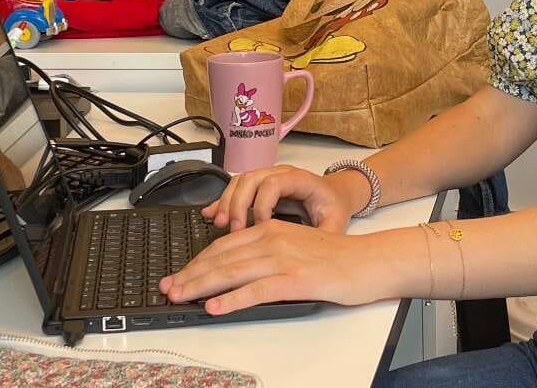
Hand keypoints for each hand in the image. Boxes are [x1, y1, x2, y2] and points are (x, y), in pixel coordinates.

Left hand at [161, 221, 404, 314]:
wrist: (369, 262)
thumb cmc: (335, 259)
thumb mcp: (294, 246)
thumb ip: (266, 254)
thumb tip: (234, 273)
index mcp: (270, 230)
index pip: (223, 246)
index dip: (196, 262)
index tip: (177, 275)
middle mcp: (272, 239)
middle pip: (221, 258)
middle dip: (190, 274)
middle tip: (167, 288)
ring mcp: (283, 259)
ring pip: (232, 271)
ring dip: (202, 285)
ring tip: (180, 296)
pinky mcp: (295, 280)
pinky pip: (257, 290)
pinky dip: (232, 299)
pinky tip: (215, 307)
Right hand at [203, 164, 362, 233]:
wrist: (335, 194)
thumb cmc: (334, 208)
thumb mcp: (335, 223)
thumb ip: (323, 236)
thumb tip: (310, 255)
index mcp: (301, 180)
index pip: (274, 184)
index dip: (263, 205)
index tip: (261, 228)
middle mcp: (281, 173)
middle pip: (250, 179)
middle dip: (237, 204)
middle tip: (231, 228)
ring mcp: (267, 177)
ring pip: (239, 182)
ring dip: (226, 202)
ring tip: (218, 224)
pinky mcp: (258, 188)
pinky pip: (236, 188)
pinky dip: (222, 201)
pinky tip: (211, 214)